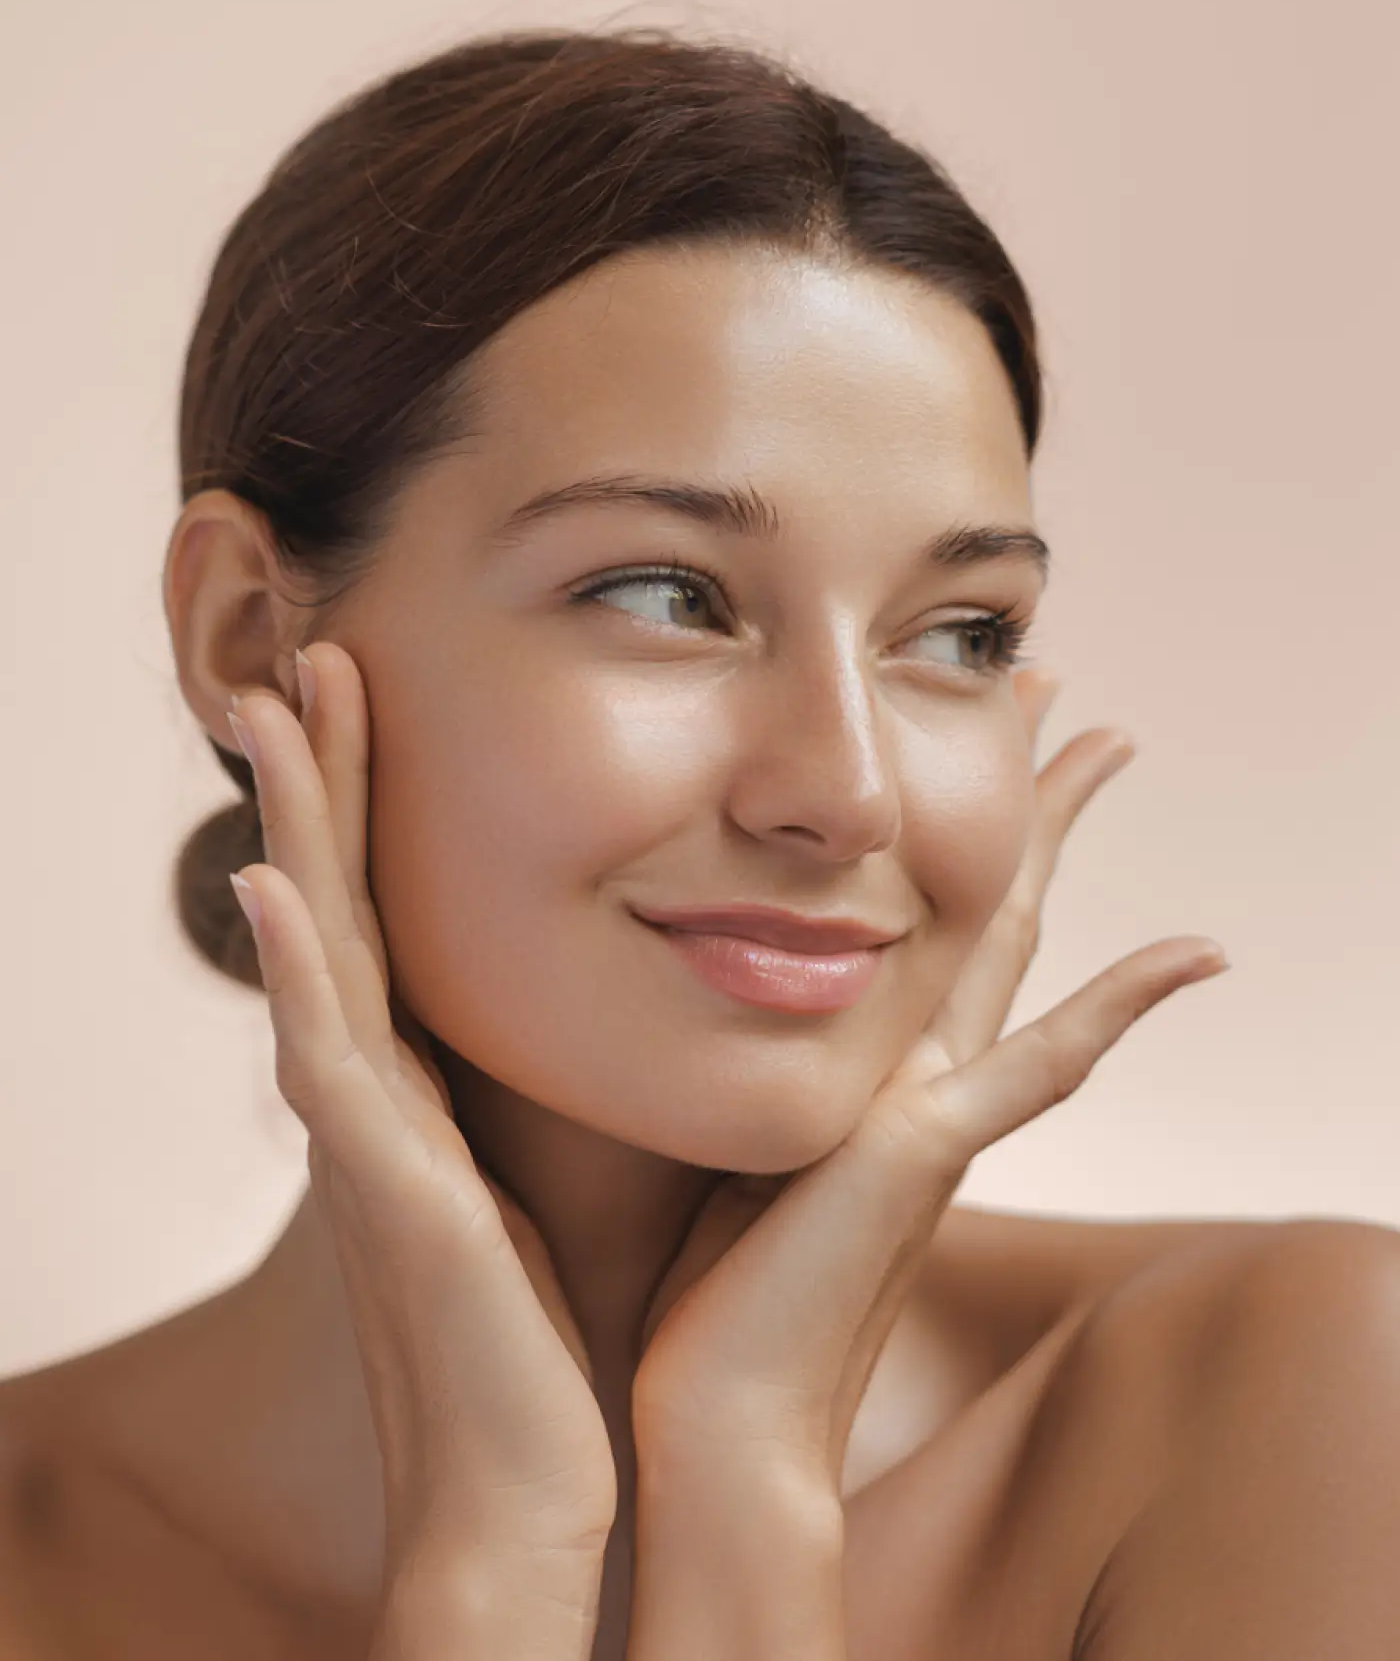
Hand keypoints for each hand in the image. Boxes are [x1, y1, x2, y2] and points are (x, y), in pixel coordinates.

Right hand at [225, 642, 616, 1582]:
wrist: (539, 1481)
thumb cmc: (558, 1326)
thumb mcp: (556, 1165)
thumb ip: (559, 1078)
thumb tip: (633, 985)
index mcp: (426, 1082)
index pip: (394, 909)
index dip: (377, 801)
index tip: (376, 690)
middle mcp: (379, 1093)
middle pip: (343, 900)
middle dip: (324, 778)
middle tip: (309, 655)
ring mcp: (366, 1139)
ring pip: (318, 952)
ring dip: (293, 831)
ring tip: (270, 712)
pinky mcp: (383, 1194)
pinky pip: (329, 1063)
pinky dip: (295, 974)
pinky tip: (271, 889)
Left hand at [631, 670, 1228, 1499]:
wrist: (720, 1414)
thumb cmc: (699, 1286)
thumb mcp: (715, 1129)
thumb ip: (727, 1058)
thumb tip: (679, 980)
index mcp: (862, 1061)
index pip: (915, 916)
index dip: (942, 824)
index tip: (958, 739)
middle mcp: (914, 1070)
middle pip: (980, 898)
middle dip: (1016, 794)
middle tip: (1053, 693)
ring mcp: (934, 1108)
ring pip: (1015, 938)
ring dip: (1058, 836)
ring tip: (1109, 740)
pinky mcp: (926, 1153)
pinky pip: (1045, 1065)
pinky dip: (1125, 1009)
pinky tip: (1196, 953)